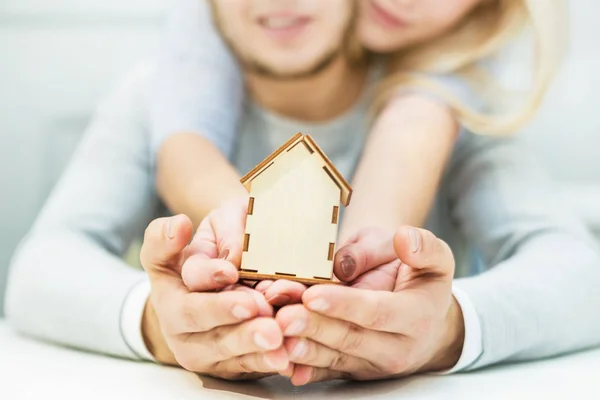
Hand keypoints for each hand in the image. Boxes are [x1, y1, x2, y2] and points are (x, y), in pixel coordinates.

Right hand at [139, 214, 289, 379]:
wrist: (233, 282)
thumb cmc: (229, 244)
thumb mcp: (224, 222)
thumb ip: (224, 227)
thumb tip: (220, 246)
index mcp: (172, 274)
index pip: (182, 272)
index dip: (206, 273)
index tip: (230, 271)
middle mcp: (175, 313)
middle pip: (195, 315)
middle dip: (225, 311)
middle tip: (255, 306)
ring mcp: (196, 343)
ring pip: (219, 346)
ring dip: (247, 342)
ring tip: (273, 336)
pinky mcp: (221, 364)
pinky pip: (241, 365)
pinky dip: (262, 361)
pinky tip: (281, 356)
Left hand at [275, 226, 464, 384]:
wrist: (425, 314)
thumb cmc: (419, 277)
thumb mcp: (431, 256)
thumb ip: (421, 247)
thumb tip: (403, 239)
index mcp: (417, 316)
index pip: (377, 311)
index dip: (344, 304)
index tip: (313, 294)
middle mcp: (397, 347)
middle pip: (349, 338)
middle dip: (313, 327)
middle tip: (282, 316)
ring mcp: (374, 363)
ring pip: (333, 357)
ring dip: (301, 348)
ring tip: (275, 334)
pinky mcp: (355, 371)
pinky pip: (326, 372)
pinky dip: (303, 368)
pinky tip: (281, 360)